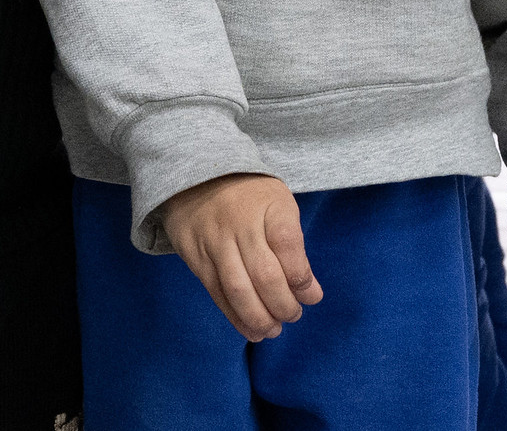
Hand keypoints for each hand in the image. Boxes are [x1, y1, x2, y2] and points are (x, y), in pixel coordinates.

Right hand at [159, 173, 322, 340]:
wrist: (197, 175)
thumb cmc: (250, 196)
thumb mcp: (279, 205)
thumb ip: (294, 249)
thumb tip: (310, 295)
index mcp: (269, 204)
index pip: (289, 246)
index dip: (301, 279)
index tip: (310, 296)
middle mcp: (240, 223)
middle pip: (265, 274)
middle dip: (283, 305)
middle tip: (292, 316)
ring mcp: (214, 241)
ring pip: (238, 289)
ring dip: (259, 318)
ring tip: (272, 330)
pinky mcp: (195, 257)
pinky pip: (216, 293)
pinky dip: (234, 316)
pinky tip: (250, 328)